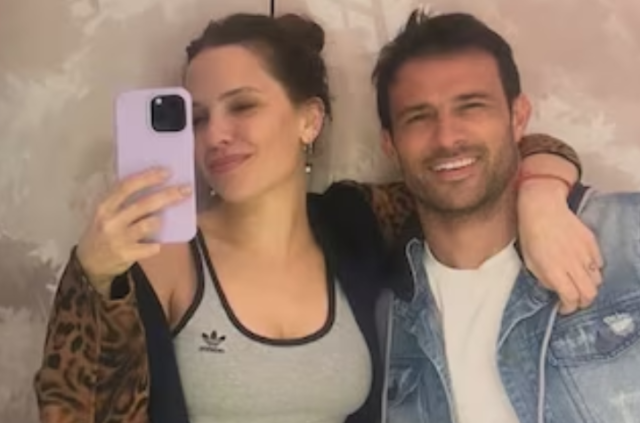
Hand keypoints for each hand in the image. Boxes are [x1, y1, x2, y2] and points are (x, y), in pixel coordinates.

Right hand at [76, 167, 191, 295]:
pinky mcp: (127, 254)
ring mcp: (119, 238)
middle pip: (144, 204)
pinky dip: (156, 245)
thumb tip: (154, 185)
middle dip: (168, 195)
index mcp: (105, 206)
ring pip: (150, 224)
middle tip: (186, 189)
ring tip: (157, 223)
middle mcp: (111, 220)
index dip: (148, 177)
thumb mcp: (106, 213)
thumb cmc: (103, 232)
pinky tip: (153, 244)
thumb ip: (123, 201)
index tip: (167, 171)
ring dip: (159, 222)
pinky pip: (152, 246)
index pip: (127, 186)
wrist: (89, 264)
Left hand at [517, 180, 602, 313]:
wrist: (542, 208)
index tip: (563, 308)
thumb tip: (555, 289)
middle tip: (574, 300)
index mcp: (554, 270)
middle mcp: (572, 264)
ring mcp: (584, 253)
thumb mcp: (529, 261)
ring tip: (578, 284)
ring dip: (589, 286)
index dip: (568, 307)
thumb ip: (544, 278)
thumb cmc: (530, 234)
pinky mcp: (591, 242)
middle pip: (589, 293)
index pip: (571, 297)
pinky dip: (593, 270)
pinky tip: (583, 267)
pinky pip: (599, 263)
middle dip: (582, 302)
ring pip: (597, 280)